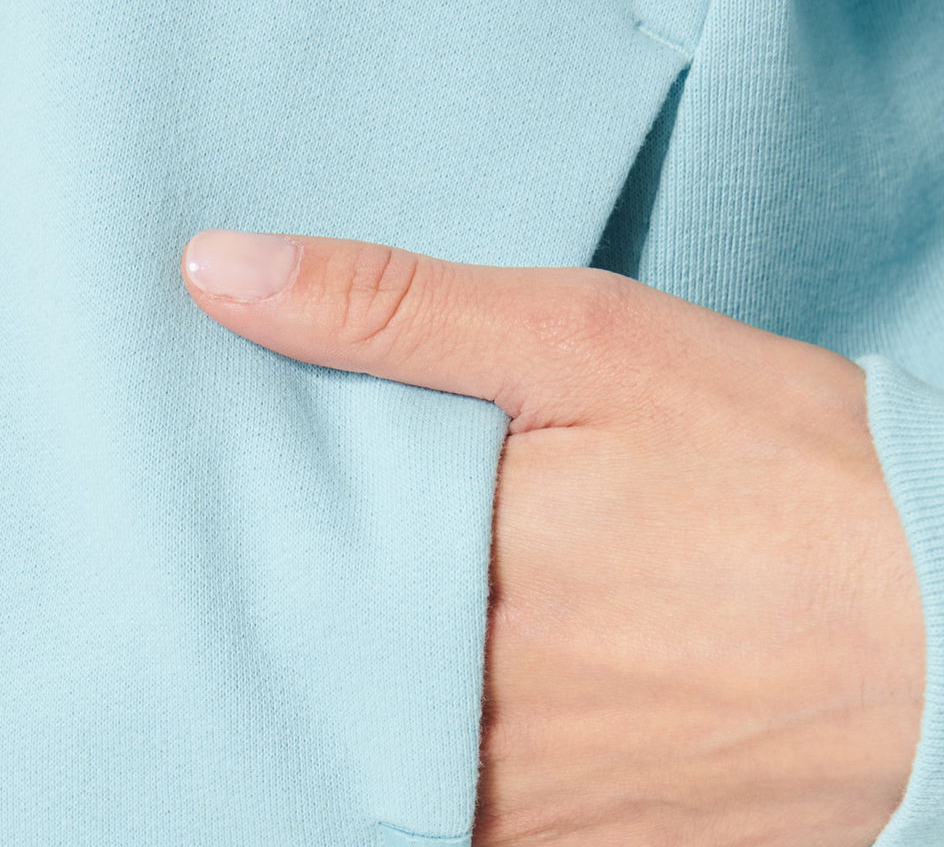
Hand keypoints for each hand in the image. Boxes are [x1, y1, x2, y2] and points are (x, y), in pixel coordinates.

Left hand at [180, 229, 925, 845]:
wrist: (932, 607)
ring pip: (376, 762)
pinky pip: (453, 823)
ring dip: (348, 696)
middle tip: (264, 562)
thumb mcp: (581, 340)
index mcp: (457, 574)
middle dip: (282, 621)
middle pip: (313, 676)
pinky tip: (444, 697)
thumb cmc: (767, 458)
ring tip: (356, 624)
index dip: (223, 537)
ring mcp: (536, 807)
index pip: (267, 572)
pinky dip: (421, 762)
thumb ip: (391, 309)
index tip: (192, 505)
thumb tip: (219, 270)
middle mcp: (483, 716)